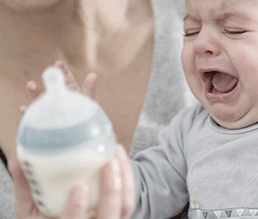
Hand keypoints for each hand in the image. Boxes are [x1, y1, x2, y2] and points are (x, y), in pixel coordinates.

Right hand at [10, 145, 134, 218]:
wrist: (70, 217)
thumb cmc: (48, 214)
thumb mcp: (31, 208)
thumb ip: (26, 188)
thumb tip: (17, 163)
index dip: (77, 210)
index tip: (79, 188)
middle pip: (108, 216)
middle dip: (111, 190)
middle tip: (108, 164)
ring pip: (124, 206)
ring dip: (124, 179)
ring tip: (116, 154)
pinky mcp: (120, 212)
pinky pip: (130, 197)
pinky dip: (128, 177)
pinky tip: (120, 157)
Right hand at [20, 60, 96, 113]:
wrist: (80, 134)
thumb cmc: (86, 117)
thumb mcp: (88, 101)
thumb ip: (89, 89)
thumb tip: (93, 75)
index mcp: (70, 90)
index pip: (66, 77)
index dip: (62, 70)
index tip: (58, 63)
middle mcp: (59, 97)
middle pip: (51, 86)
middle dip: (47, 80)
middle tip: (45, 74)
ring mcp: (51, 108)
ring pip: (40, 98)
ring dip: (34, 91)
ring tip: (31, 85)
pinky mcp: (45, 120)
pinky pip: (35, 115)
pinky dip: (28, 112)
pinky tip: (24, 109)